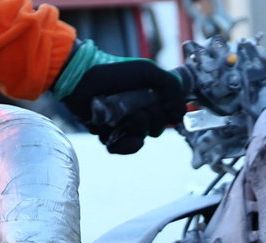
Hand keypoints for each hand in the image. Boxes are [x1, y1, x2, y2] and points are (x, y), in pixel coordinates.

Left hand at [52, 39, 185, 154]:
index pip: (168, 117)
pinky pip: (123, 149)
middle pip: (156, 130)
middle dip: (150, 117)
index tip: (161, 102)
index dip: (166, 113)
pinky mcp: (108, 136)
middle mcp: (139, 114)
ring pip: (140, 139)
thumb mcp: (149, 71)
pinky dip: (122, 143)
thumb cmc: (115, 71)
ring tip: (122, 114)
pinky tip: (117, 130)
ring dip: (134, 126)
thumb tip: (180, 114)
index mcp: (150, 100)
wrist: (84, 79)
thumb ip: (172, 87)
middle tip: (137, 104)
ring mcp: (123, 126)